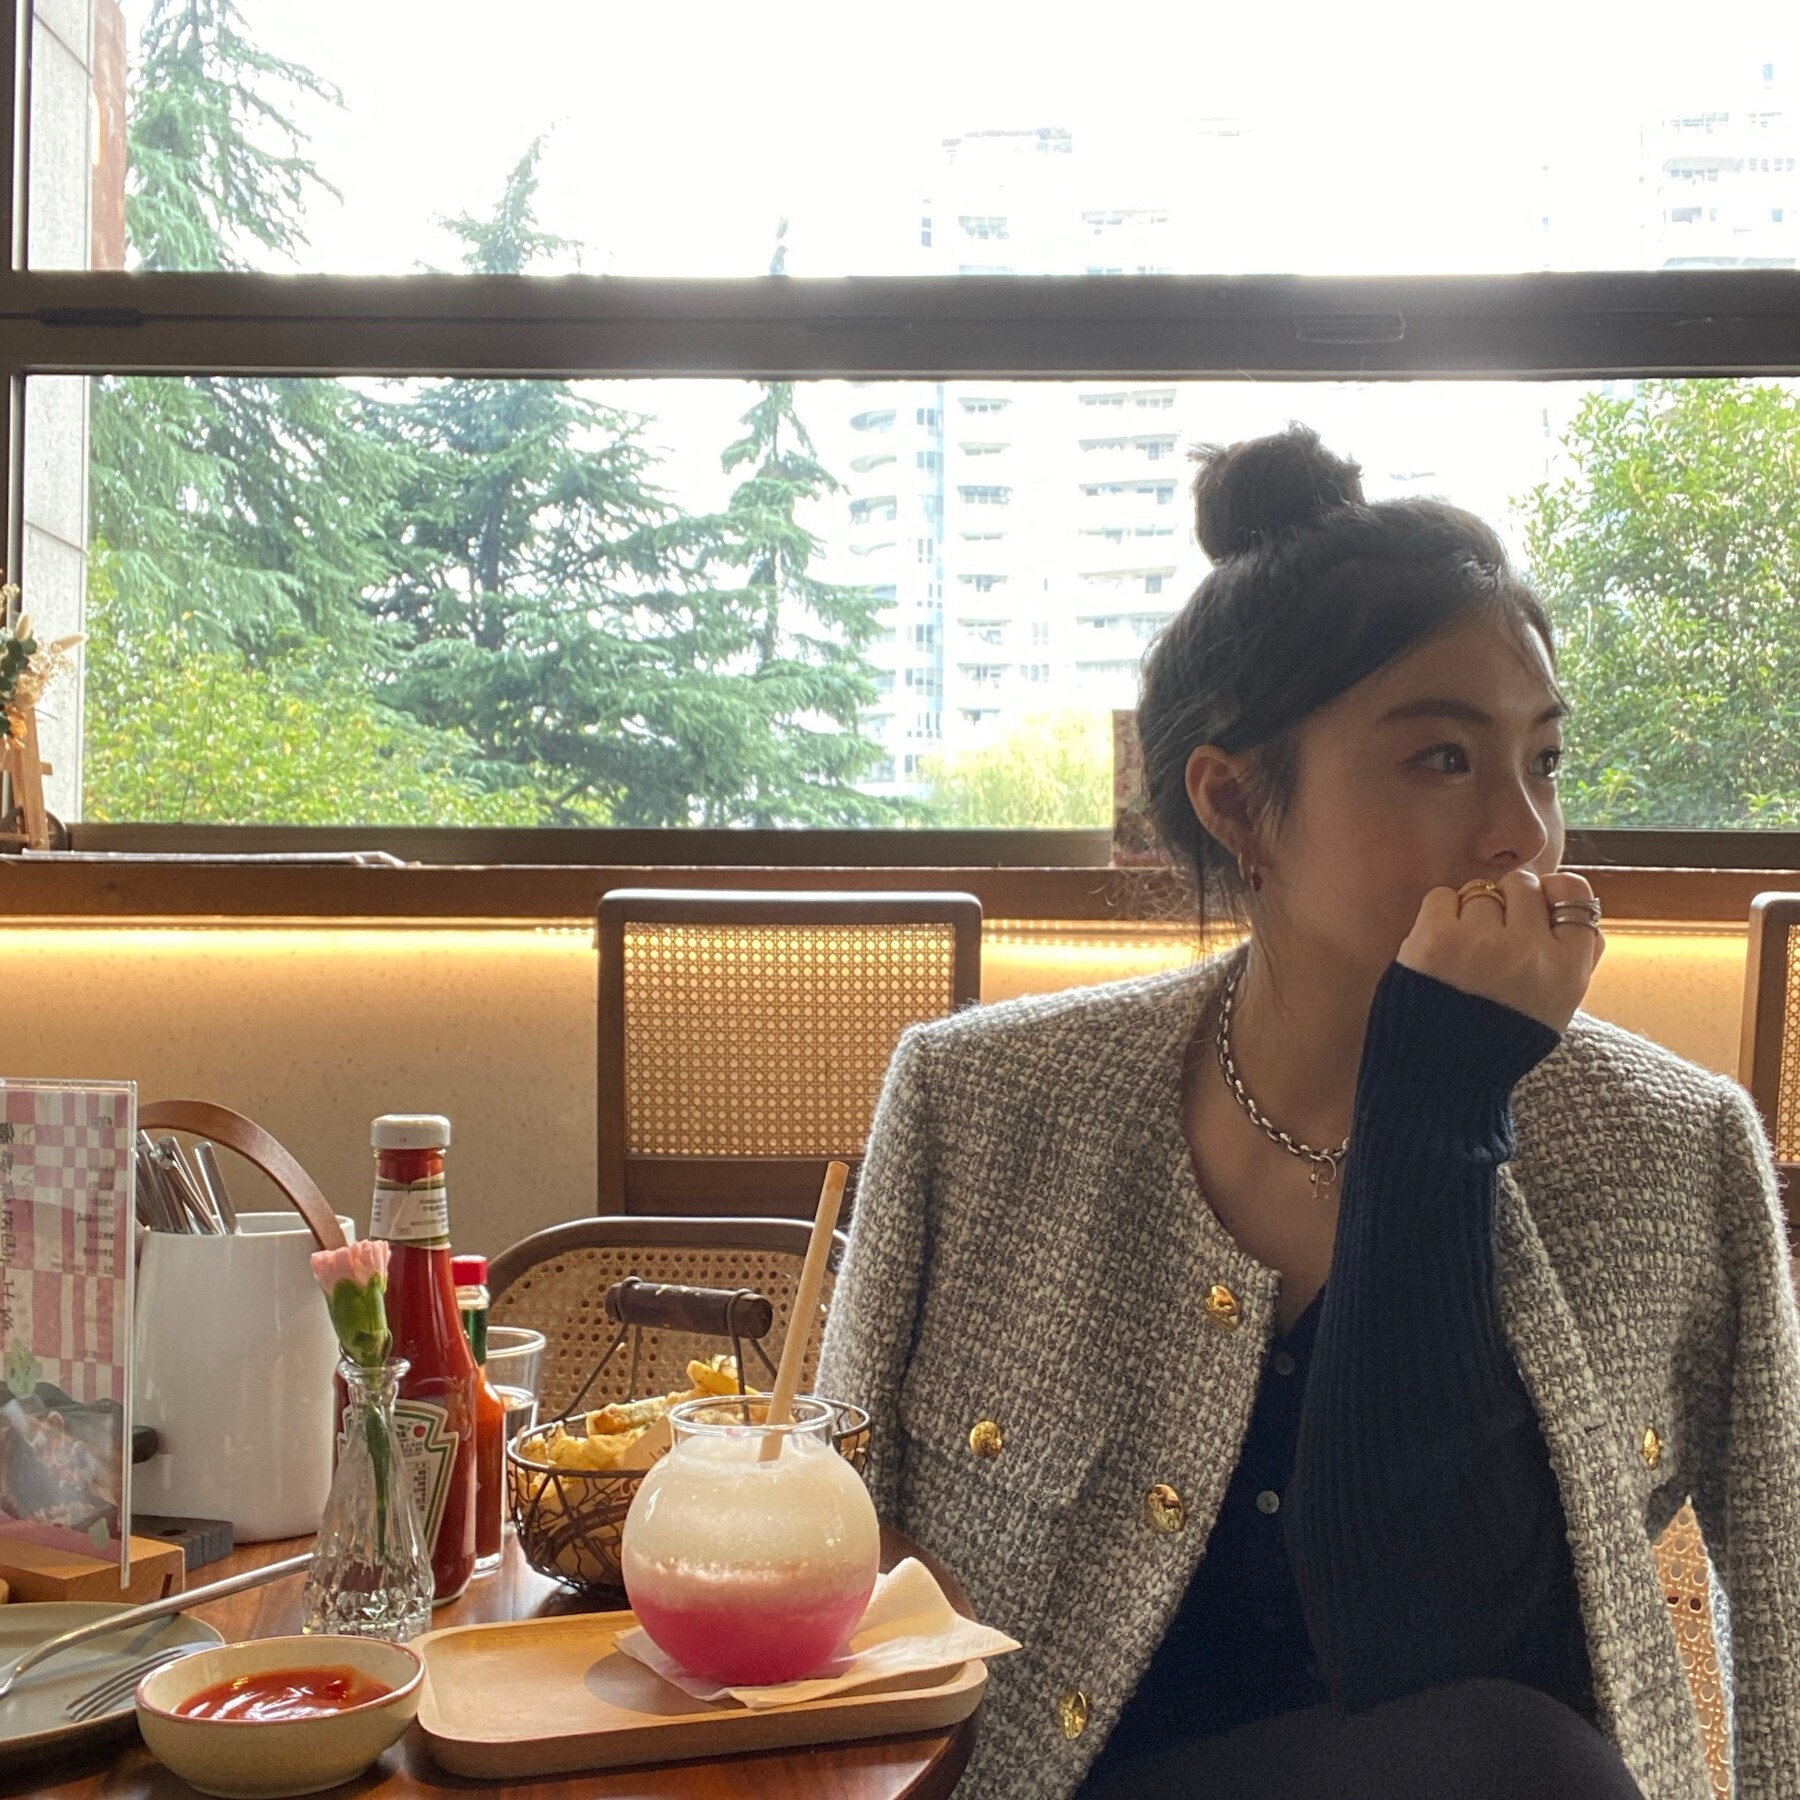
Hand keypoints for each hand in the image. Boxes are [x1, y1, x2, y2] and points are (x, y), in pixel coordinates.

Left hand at [1396, 869, 1604, 1032]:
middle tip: (1491, 932)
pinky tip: (1438, 948)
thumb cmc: (1497, 1040)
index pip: (1576, 896)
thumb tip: (1578, 908)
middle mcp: (1530, 952)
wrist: (1438, 1077)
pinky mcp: (1437, 938)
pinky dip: (1438, 916)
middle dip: (1507, 901)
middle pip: (1524, 886)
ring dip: (1470, 913)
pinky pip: (1443, 897)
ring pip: (1482, 891)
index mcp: (1568, 970)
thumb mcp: (1557, 1008)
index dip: (1554, 892)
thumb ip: (1575, 958)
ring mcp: (1483, 942)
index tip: (1537, 904)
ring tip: (1462, 953)